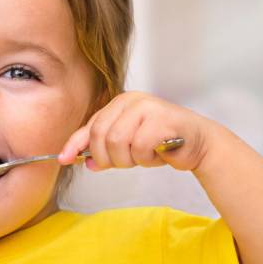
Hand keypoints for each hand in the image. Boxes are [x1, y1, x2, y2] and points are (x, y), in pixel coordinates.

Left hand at [58, 91, 214, 172]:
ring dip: (129, 159)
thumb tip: (83, 161)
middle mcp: (131, 101)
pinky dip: (146, 158)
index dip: (75, 144)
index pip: (91, 126)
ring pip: (117, 143)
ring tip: (145, 156)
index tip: (64, 159)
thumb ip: (105, 150)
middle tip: (126, 162)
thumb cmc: (162, 143)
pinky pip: (139, 148)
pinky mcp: (160, 120)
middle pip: (100, 137)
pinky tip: (158, 153)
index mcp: (120, 103)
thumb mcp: (127, 145)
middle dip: (108, 158)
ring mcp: (146, 108)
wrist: (198, 143)